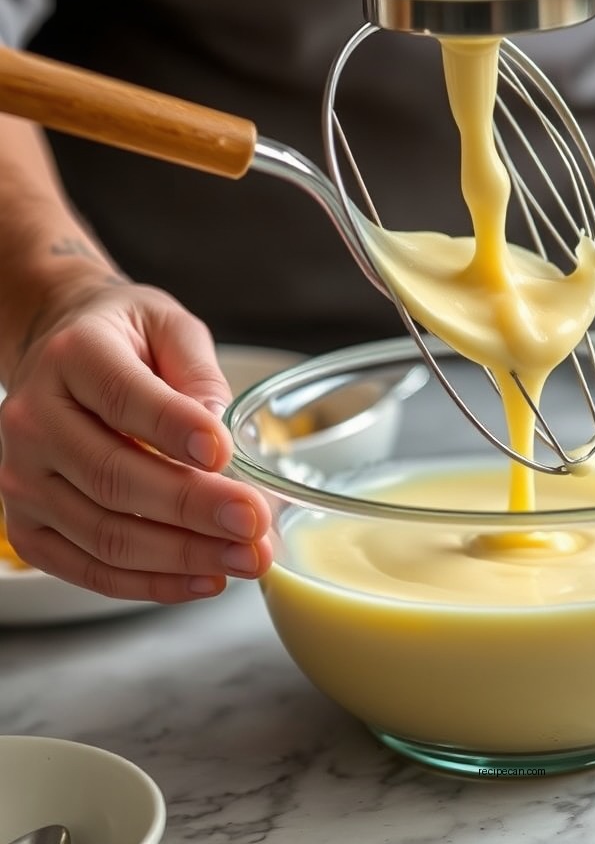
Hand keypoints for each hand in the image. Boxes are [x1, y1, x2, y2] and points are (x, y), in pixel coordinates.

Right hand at [0, 275, 271, 602]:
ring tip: (247, 558)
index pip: (122, 398)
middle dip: (194, 508)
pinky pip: (88, 567)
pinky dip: (150, 583)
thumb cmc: (126, 340)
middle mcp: (34, 420)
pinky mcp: (29, 525)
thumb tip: (218, 430)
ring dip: (183, 554)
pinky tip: (205, 578)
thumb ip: (198, 373)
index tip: (223, 453)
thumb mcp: (171, 327)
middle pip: (114, 476)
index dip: (174, 429)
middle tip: (254, 521)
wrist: (60, 353)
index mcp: (74, 356)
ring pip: (104, 532)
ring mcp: (23, 478)